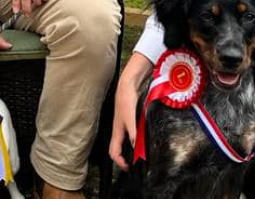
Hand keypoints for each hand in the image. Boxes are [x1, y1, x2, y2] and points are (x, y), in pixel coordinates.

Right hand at [110, 53, 152, 169]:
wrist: (127, 87)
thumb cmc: (125, 101)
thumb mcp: (130, 119)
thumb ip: (133, 133)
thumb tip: (136, 148)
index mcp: (116, 132)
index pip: (113, 152)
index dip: (119, 162)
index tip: (128, 168)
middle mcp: (118, 130)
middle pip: (116, 149)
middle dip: (122, 159)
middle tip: (132, 164)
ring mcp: (122, 126)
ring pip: (122, 143)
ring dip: (128, 150)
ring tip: (136, 155)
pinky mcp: (127, 121)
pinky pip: (128, 135)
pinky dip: (133, 141)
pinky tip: (141, 139)